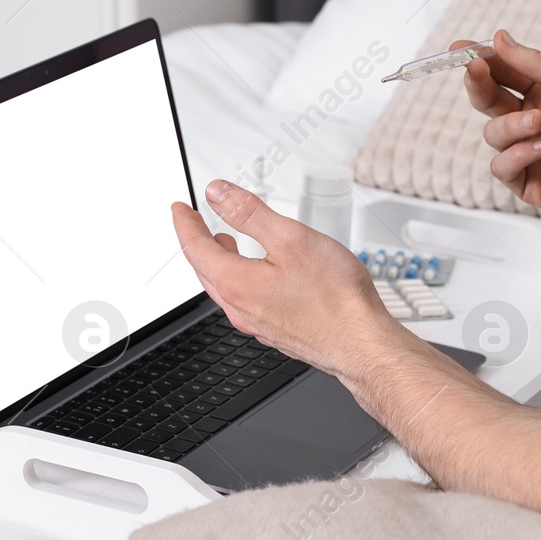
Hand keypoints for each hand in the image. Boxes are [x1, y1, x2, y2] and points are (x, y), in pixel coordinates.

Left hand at [170, 180, 411, 378]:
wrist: (361, 344)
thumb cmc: (335, 298)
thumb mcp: (290, 238)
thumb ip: (249, 213)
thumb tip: (217, 195)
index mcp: (236, 283)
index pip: (195, 248)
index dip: (185, 223)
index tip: (180, 208)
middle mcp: (240, 308)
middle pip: (205, 270)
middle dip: (197, 242)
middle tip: (194, 222)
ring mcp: (257, 323)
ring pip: (225, 287)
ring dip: (218, 261)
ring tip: (224, 242)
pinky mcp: (276, 331)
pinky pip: (244, 301)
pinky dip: (239, 279)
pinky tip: (258, 273)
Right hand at [460, 29, 540, 236]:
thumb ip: (534, 63)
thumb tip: (500, 38)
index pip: (501, 73)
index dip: (480, 61)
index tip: (460, 47)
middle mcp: (530, 121)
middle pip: (488, 101)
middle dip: (479, 84)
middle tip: (476, 71)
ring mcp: (527, 152)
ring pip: (493, 134)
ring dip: (511, 126)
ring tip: (540, 125)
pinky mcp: (528, 182)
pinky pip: (502, 166)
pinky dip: (517, 154)